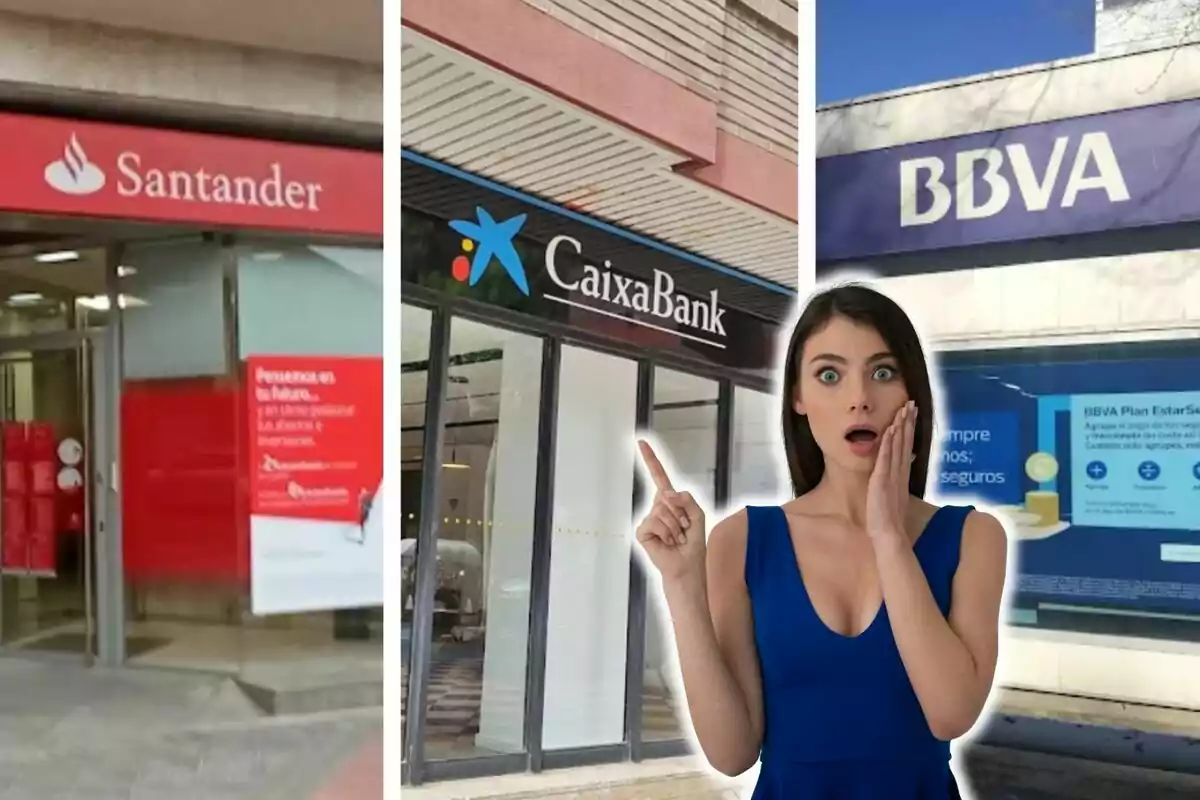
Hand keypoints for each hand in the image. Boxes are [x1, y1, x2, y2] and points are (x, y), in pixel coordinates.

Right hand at [634, 440, 706, 583]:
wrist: (687, 566)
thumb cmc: (693, 543)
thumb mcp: (697, 515)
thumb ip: (686, 498)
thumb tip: (666, 493)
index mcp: (670, 501)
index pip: (659, 476)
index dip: (651, 460)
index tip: (641, 442)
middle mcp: (657, 507)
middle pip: (667, 495)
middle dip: (680, 512)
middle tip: (684, 529)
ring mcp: (649, 519)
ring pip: (662, 509)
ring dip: (675, 526)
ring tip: (677, 538)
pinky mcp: (643, 531)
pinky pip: (654, 522)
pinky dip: (666, 533)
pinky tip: (668, 542)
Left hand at [867, 400, 916, 545]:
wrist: (888, 535)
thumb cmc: (889, 521)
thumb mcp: (894, 498)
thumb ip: (896, 485)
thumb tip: (898, 477)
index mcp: (901, 476)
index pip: (906, 448)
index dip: (909, 431)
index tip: (911, 415)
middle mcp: (899, 473)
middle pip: (905, 443)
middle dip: (908, 423)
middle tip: (911, 404)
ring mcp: (892, 475)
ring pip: (898, 446)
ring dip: (900, 427)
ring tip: (903, 409)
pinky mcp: (882, 480)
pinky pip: (886, 458)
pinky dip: (889, 443)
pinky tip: (891, 430)